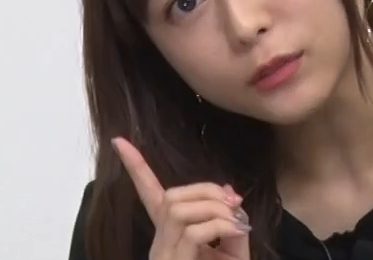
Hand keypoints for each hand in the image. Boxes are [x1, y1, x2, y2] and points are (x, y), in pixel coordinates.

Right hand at [112, 137, 251, 259]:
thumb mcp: (232, 247)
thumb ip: (227, 218)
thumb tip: (227, 190)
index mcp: (170, 235)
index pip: (148, 194)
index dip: (135, 167)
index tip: (119, 140)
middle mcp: (160, 244)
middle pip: (170, 195)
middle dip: (205, 188)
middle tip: (234, 202)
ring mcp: (164, 256)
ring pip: (176, 208)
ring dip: (212, 205)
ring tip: (236, 219)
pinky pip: (192, 232)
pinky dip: (219, 224)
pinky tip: (238, 231)